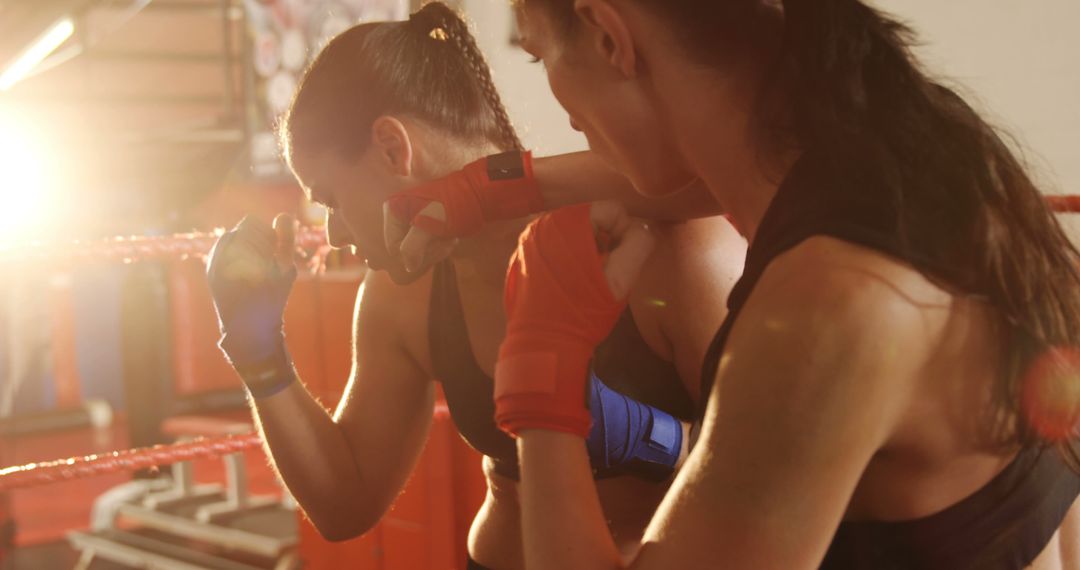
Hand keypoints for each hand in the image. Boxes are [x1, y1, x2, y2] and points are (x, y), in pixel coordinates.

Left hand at [207, 214, 297, 372]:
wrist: (249, 331)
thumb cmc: (271, 302)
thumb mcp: (285, 271)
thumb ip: (285, 240)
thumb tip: (283, 214)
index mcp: (237, 255)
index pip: (251, 223)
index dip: (268, 234)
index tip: (275, 253)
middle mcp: (219, 257)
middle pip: (241, 229)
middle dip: (257, 240)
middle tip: (268, 262)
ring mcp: (212, 264)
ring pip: (232, 239)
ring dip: (247, 247)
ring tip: (258, 268)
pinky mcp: (211, 272)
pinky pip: (225, 250)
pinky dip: (238, 255)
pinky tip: (248, 271)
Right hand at [383, 150, 542, 271]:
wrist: (476, 196)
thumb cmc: (452, 206)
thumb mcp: (429, 225)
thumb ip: (413, 247)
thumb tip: (409, 267)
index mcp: (393, 210)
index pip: (394, 248)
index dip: (414, 252)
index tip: (435, 241)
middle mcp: (399, 216)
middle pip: (405, 252)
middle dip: (427, 251)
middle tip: (444, 240)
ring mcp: (412, 223)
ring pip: (417, 254)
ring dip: (435, 250)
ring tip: (448, 237)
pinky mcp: (424, 229)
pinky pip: (426, 250)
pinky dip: (439, 248)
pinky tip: (449, 238)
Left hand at [494, 202, 654, 436]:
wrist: (544, 346)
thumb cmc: (584, 312)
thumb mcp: (621, 279)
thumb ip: (639, 244)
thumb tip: (642, 228)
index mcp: (563, 222)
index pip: (612, 210)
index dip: (625, 235)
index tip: (620, 262)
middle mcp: (541, 224)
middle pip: (592, 220)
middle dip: (606, 243)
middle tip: (605, 273)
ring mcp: (528, 240)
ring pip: (576, 233)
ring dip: (590, 252)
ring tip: (588, 281)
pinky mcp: (523, 258)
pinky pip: (557, 247)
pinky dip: (570, 259)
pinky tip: (571, 285)